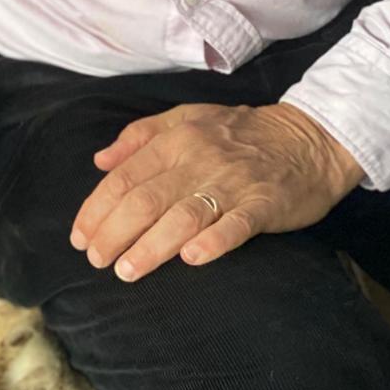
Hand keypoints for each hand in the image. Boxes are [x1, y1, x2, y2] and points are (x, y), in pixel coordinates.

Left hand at [69, 102, 363, 281]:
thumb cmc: (241, 133)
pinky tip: (193, 259)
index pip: (124, 177)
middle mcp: (199, 158)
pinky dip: (214, 240)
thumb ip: (141, 136)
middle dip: (114, 233)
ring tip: (127, 271)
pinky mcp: (265, 203)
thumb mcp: (187, 118)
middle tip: (97, 261)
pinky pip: (237, 223)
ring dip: (151, 246)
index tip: (79, 238)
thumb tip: (100, 160)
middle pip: (146, 199)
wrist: (310, 137)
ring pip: (183, 215)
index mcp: (176, 139)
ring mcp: (233, 181)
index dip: (97, 209)